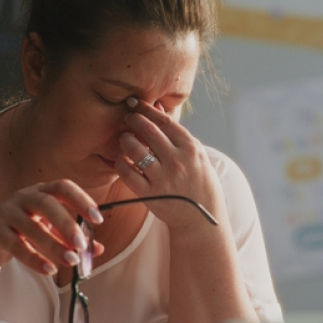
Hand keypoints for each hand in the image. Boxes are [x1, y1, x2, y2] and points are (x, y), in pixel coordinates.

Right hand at [0, 180, 103, 275]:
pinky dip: (34, 259)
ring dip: (54, 245)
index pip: (63, 187)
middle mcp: (22, 198)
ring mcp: (6, 213)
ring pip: (32, 227)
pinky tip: (49, 270)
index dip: (81, 200)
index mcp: (40, 192)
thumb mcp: (49, 232)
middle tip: (81, 245)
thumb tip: (97, 249)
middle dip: (66, 224)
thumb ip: (71, 239)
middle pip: (46, 203)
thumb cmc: (22, 233)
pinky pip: (16, 246)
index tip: (98, 219)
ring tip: (71, 261)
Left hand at [114, 97, 224, 229]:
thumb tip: (157, 109)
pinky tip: (121, 160)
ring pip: (135, 150)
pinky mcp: (150, 194)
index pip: (165, 122)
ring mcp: (163, 178)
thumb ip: (176, 133)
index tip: (135, 103)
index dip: (147, 109)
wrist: (201, 219)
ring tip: (124, 138)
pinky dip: (120, 163)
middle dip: (134, 120)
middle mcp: (177, 161)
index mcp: (191, 149)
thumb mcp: (196, 155)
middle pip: (149, 132)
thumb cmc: (199, 183)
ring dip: (125, 140)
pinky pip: (128, 173)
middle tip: (127, 117)